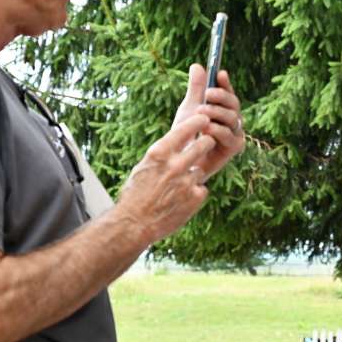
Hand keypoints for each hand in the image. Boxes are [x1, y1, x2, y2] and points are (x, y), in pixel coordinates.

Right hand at [119, 114, 216, 240]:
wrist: (134, 224)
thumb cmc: (135, 194)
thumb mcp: (144, 167)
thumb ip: (163, 154)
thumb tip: (179, 140)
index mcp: (159, 153)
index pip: (185, 128)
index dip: (198, 121)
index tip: (204, 118)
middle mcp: (174, 165)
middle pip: (205, 143)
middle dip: (208, 142)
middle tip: (207, 143)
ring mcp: (187, 181)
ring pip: (201, 169)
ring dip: (194, 175)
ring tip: (178, 186)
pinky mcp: (195, 197)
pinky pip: (201, 189)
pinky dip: (194, 194)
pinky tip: (181, 200)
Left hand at [173, 63, 245, 178]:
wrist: (182, 162)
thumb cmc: (187, 135)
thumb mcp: (189, 108)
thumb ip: (196, 89)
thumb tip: (197, 65)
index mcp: (223, 108)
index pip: (227, 92)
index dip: (225, 83)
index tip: (219, 73)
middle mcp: (232, 119)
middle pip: (233, 103)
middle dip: (221, 96)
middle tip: (207, 94)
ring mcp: (235, 133)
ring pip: (232, 117)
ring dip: (216, 113)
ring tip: (201, 112)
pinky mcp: (234, 147)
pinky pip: (229, 135)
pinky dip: (217, 130)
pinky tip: (206, 128)